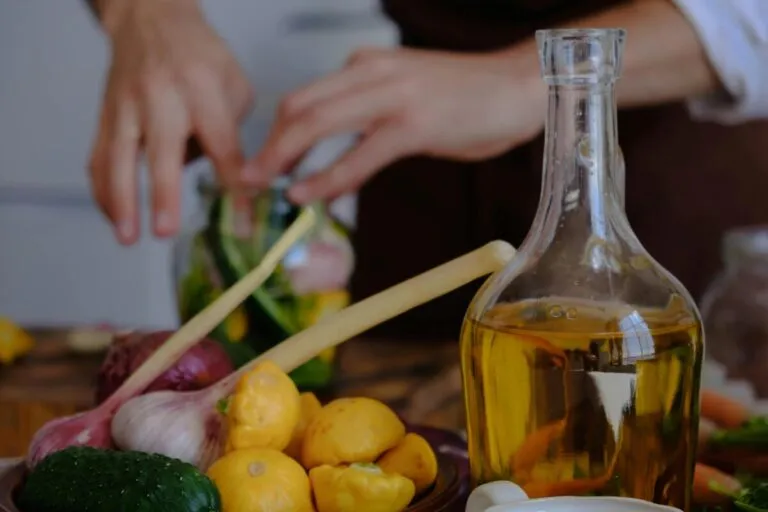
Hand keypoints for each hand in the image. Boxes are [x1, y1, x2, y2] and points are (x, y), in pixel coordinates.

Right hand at [88, 0, 253, 243]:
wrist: (149, 18)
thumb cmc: (201, 58)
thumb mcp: (235, 86)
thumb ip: (233, 134)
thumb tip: (228, 184)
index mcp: (203, 91)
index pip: (223, 147)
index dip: (233, 187)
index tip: (241, 224)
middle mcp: (161, 98)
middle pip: (162, 152)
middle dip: (162, 194)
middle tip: (164, 231)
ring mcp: (127, 107)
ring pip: (119, 158)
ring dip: (121, 201)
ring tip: (128, 237)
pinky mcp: (106, 115)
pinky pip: (99, 156)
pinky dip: (103, 190)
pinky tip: (113, 217)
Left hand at [246, 46, 545, 203]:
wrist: (519, 87)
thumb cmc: (468, 98)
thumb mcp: (407, 98)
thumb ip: (369, 118)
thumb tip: (339, 157)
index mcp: (366, 65)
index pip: (305, 97)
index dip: (277, 133)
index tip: (265, 162)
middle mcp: (370, 72)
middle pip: (298, 107)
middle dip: (268, 146)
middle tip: (248, 179)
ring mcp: (391, 96)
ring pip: (317, 125)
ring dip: (283, 159)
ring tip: (264, 188)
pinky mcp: (412, 124)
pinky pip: (357, 155)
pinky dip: (327, 178)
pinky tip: (308, 195)